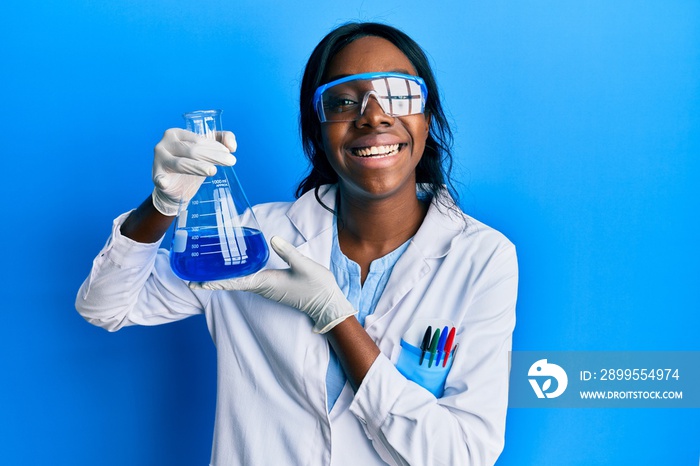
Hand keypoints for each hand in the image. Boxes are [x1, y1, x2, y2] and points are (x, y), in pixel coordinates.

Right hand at [151, 128, 236, 215]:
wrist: (176, 185)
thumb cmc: (192, 162)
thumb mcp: (207, 149)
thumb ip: (222, 140)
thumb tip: (232, 146)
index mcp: (177, 134)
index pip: (198, 139)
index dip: (214, 146)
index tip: (229, 153)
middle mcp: (165, 144)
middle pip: (191, 150)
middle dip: (212, 155)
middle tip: (230, 161)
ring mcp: (159, 160)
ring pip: (180, 164)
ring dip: (198, 167)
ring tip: (213, 171)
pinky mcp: (157, 176)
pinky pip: (159, 178)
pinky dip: (161, 180)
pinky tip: (164, 182)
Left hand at [189, 236, 356, 333]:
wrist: (328, 305)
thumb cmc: (317, 287)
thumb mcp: (304, 266)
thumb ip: (288, 253)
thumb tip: (272, 239)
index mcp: (265, 282)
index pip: (233, 282)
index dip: (213, 281)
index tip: (194, 283)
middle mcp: (262, 286)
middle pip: (231, 282)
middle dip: (211, 278)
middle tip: (190, 274)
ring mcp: (267, 287)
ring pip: (238, 281)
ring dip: (222, 276)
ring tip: (205, 269)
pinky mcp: (272, 285)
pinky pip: (248, 280)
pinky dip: (235, 275)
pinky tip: (233, 267)